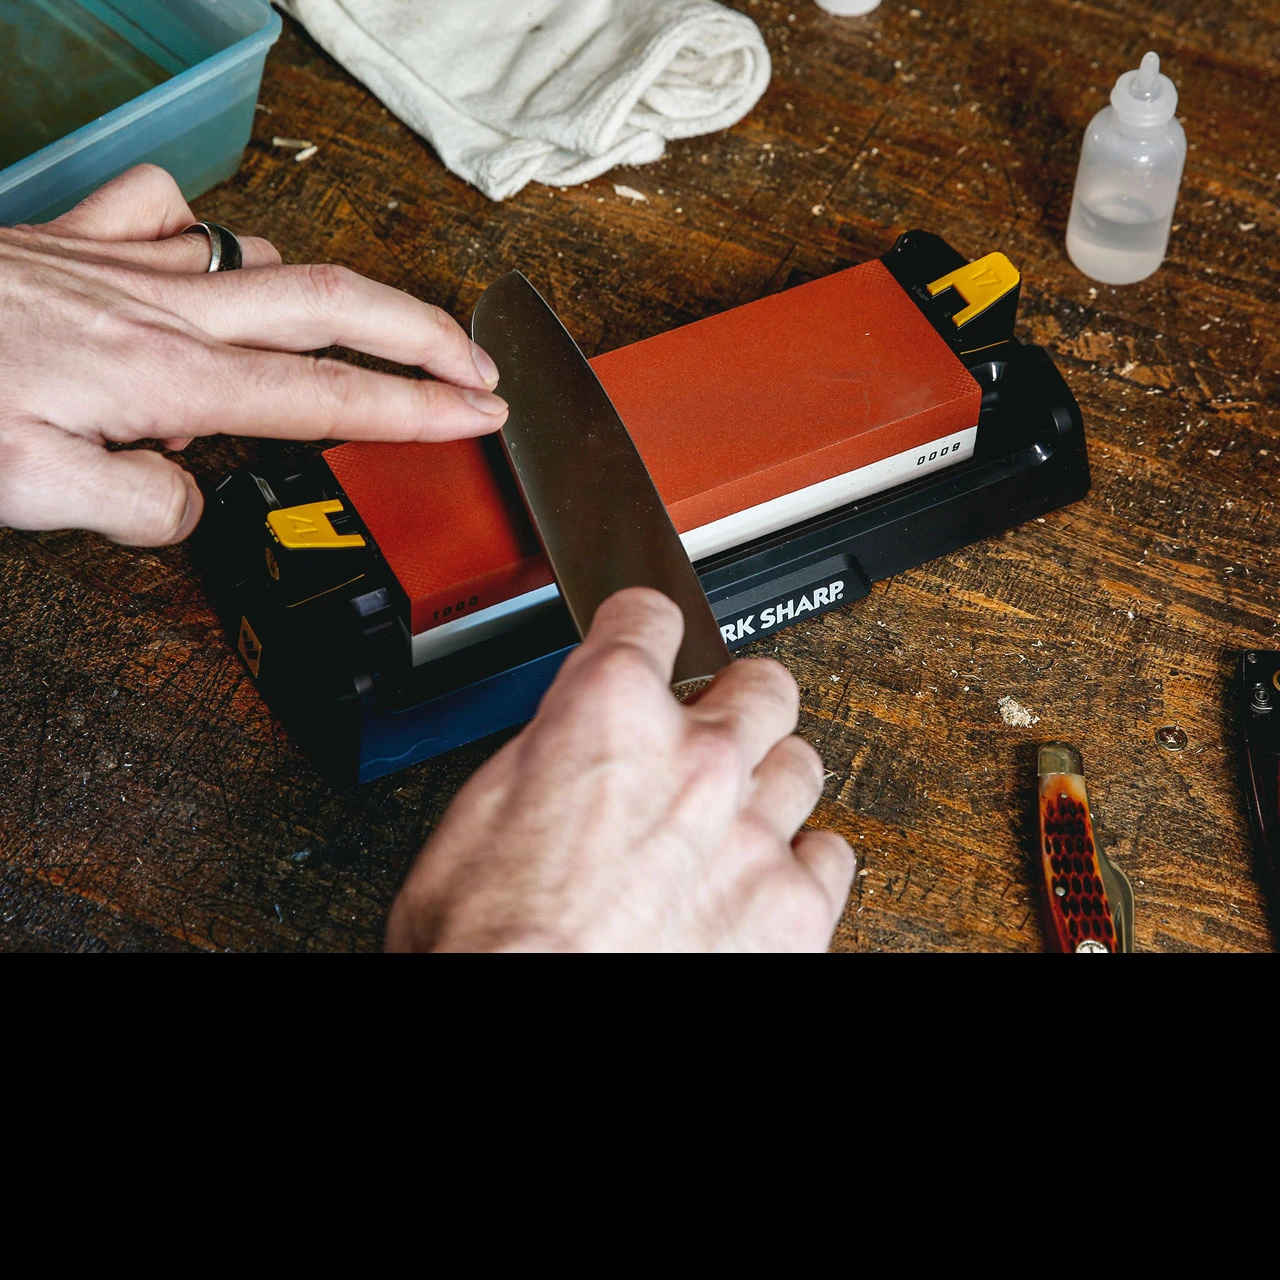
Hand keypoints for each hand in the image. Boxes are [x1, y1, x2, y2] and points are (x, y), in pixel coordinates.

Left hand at [0, 165, 507, 545]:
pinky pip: (170, 217)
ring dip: (321, 303)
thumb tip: (190, 503)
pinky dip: (207, 243)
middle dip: (425, 334)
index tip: (482, 414)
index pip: (331, 398)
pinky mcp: (81, 240)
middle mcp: (164, 310)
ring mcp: (126, 264)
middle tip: (478, 363)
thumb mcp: (33, 492)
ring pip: (263, 263)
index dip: (420, 409)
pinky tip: (200, 271)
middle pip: (334, 303)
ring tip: (339, 344)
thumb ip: (143, 507)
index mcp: (170, 378)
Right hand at [387, 589, 854, 951]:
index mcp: (608, 712)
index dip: (643, 626)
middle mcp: (695, 757)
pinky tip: (765, 879)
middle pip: (761, 683)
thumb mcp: (475, 813)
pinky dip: (801, 865)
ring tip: (735, 815)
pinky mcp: (792, 908)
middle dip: (735, 701)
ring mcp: (753, 831)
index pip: (650, 616)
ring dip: (768, 783)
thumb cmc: (489, 941)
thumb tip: (564, 747)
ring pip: (800, 765)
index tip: (646, 636)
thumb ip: (543, 755)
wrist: (528, 1019)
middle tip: (711, 730)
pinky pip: (829, 856)